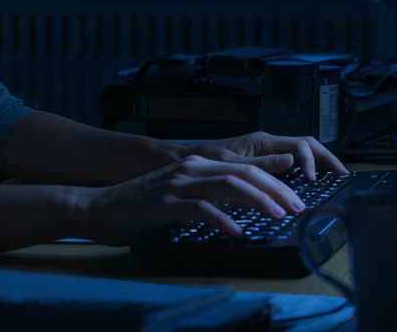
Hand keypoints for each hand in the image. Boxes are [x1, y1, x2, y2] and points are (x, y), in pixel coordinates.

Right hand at [73, 154, 306, 245]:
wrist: (99, 206)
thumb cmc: (141, 206)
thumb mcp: (181, 196)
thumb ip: (208, 196)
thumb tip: (241, 209)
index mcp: (198, 164)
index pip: (246, 166)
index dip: (274, 179)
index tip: (296, 196)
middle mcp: (191, 168)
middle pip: (244, 172)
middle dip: (275, 189)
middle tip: (297, 207)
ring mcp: (178, 183)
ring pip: (229, 185)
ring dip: (258, 200)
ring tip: (278, 216)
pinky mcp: (165, 202)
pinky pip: (201, 208)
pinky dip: (222, 219)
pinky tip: (237, 232)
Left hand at [185, 131, 348, 181]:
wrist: (184, 161)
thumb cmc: (204, 162)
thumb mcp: (230, 165)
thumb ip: (260, 164)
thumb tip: (291, 161)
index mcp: (262, 142)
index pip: (299, 144)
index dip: (311, 161)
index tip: (314, 181)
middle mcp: (267, 144)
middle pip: (306, 145)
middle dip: (326, 158)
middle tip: (343, 174)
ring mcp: (265, 151)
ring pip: (299, 152)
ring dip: (317, 163)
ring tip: (333, 178)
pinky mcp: (260, 161)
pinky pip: (289, 162)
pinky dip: (304, 169)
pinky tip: (309, 182)